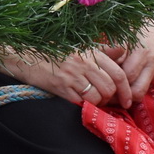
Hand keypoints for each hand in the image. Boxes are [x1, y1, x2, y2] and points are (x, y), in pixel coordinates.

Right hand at [3, 49, 133, 107]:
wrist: (25, 56)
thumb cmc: (52, 52)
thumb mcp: (79, 47)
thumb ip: (102, 51)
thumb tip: (123, 51)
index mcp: (91, 52)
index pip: (119, 73)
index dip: (126, 90)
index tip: (128, 100)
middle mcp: (84, 63)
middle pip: (110, 87)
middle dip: (112, 98)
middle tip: (106, 101)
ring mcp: (73, 75)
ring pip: (98, 96)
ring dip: (98, 103)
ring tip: (92, 100)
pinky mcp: (62, 87)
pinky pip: (83, 102)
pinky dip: (85, 105)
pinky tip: (80, 101)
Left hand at [106, 25, 153, 100]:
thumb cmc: (135, 30)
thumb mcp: (124, 36)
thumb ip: (113, 49)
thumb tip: (101, 61)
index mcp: (142, 53)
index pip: (128, 74)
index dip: (114, 81)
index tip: (101, 82)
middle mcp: (150, 65)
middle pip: (136, 90)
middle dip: (119, 95)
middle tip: (104, 94)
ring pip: (141, 94)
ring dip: (126, 97)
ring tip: (111, 95)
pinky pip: (143, 91)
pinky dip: (131, 93)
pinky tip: (119, 91)